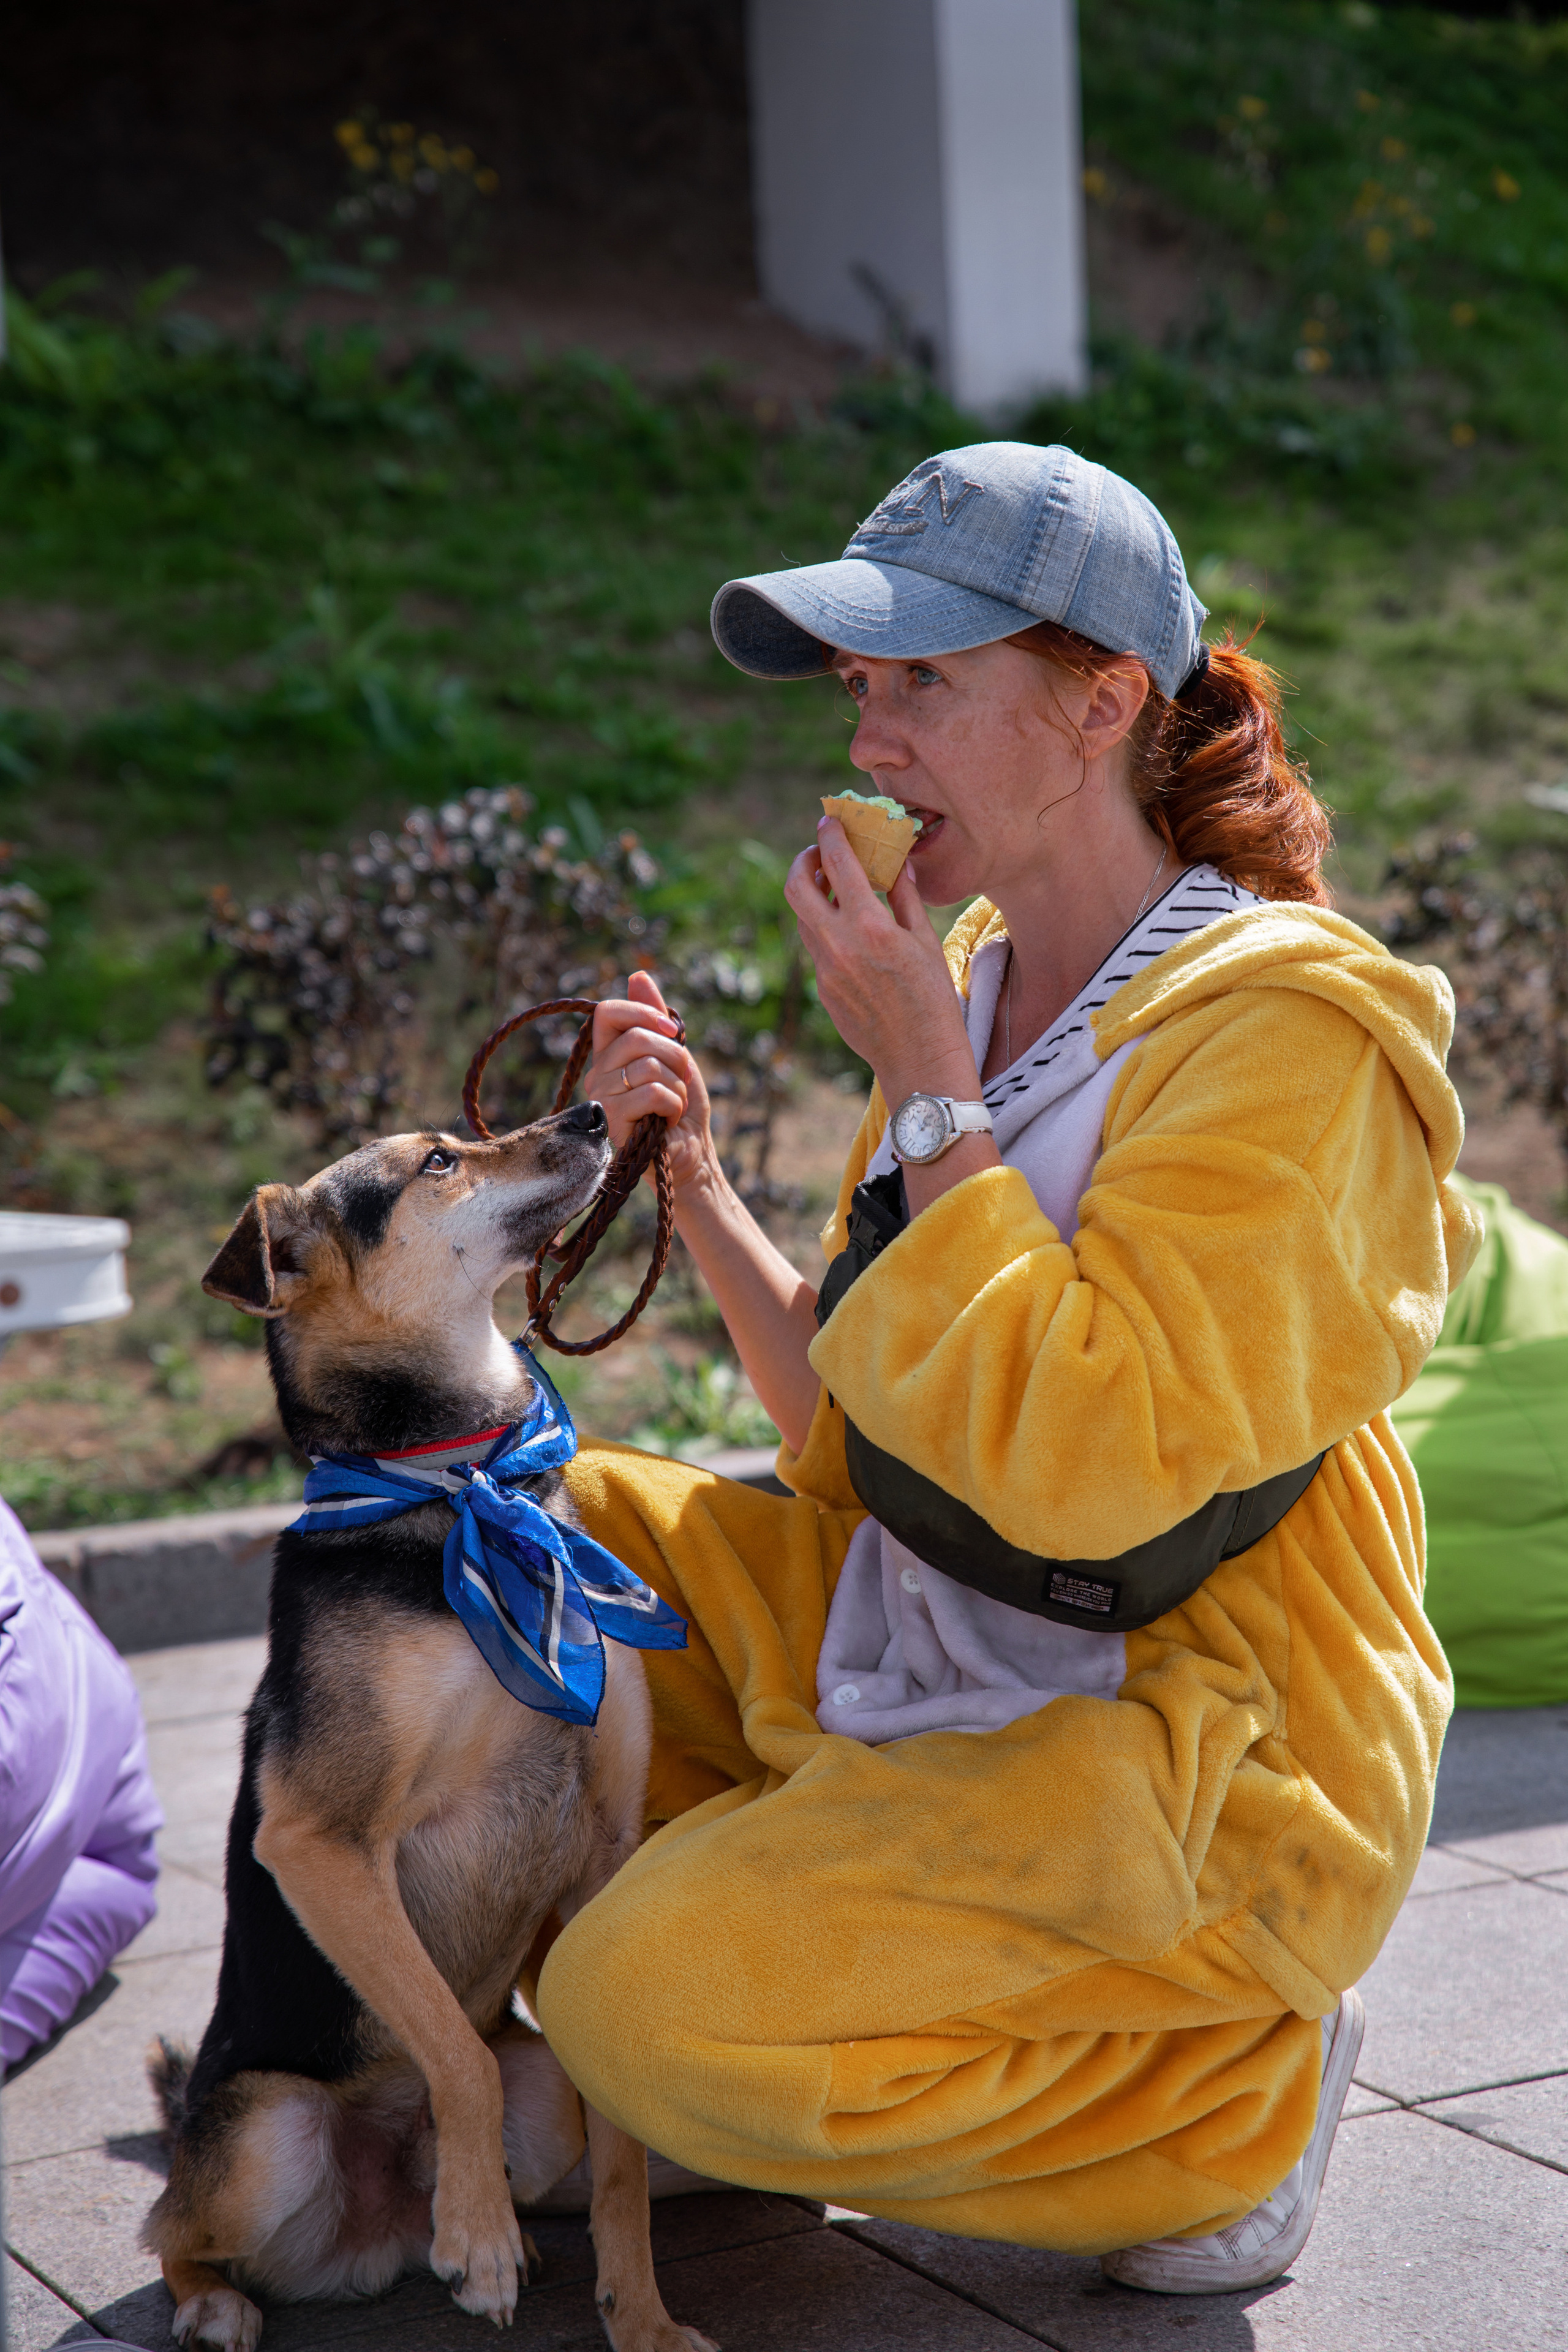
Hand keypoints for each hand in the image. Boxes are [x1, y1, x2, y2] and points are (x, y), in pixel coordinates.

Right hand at [583, 971, 717, 1194]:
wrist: (690, 1154)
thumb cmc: (681, 1106)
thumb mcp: (674, 1055)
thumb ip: (655, 1018)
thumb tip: (637, 974)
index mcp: (609, 1054)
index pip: (607, 1012)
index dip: (642, 1012)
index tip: (672, 1031)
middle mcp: (598, 1074)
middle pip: (636, 1038)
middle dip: (675, 1057)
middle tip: (682, 1078)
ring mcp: (602, 1099)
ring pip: (648, 1067)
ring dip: (677, 1086)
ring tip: (673, 1105)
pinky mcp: (612, 1122)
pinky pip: (652, 1093)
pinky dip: (674, 1106)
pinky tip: (667, 1121)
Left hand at [783, 816, 981, 1108]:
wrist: (918, 1058)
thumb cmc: (933, 999)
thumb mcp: (926, 941)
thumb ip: (904, 897)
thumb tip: (895, 861)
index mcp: (869, 926)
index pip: (836, 863)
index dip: (829, 835)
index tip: (830, 822)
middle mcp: (838, 944)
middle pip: (796, 887)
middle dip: (803, 861)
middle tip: (819, 855)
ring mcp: (825, 969)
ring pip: (802, 918)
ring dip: (813, 897)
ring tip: (836, 890)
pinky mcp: (822, 990)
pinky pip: (816, 948)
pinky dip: (826, 930)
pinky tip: (851, 934)